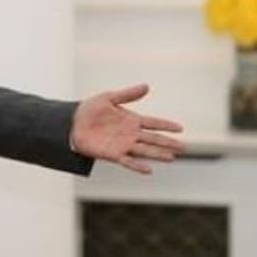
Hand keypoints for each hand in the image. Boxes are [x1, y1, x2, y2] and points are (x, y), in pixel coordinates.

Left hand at [70, 84, 184, 173]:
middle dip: (168, 143)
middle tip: (184, 147)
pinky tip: (149, 170)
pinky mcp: (113, 155)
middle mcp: (130, 134)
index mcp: (131, 120)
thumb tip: (147, 86)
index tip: (180, 128)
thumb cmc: (90, 110)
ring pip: (145, 150)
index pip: (153, 123)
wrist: (72, 123)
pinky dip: (138, 166)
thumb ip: (128, 94)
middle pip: (153, 138)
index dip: (166, 125)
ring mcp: (123, 145)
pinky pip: (128, 161)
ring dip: (158, 154)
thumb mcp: (109, 98)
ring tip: (172, 157)